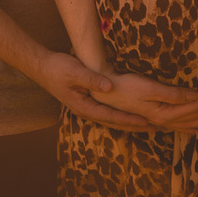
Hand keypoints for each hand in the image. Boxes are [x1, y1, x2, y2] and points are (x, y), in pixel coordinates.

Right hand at [34, 52, 152, 131]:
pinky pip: (108, 112)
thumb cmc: (58, 68)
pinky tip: (129, 114)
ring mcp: (87, 107)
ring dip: (129, 122)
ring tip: (147, 125)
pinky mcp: (88, 101)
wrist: (43, 67)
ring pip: (112, 119)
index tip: (146, 122)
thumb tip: (110, 87)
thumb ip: (92, 80)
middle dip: (134, 126)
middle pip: (114, 122)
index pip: (111, 116)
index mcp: (84, 107)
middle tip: (155, 129)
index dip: (129, 119)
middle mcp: (87, 111)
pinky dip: (120, 115)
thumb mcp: (75, 71)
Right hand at [94, 72, 197, 131]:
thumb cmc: (124, 87)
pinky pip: (177, 124)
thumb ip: (173, 94)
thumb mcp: (149, 88)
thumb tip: (195, 95)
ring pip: (187, 122)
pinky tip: (194, 126)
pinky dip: (189, 125)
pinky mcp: (152, 116)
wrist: (103, 92)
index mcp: (164, 113)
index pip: (194, 106)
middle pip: (194, 116)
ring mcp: (157, 120)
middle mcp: (162, 120)